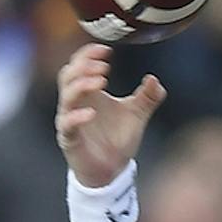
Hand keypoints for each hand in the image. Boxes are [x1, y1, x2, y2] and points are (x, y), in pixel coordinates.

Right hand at [55, 44, 166, 187]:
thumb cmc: (118, 140)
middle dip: (84, 66)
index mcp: (89, 93)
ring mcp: (70, 120)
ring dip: (81, 85)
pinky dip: (77, 117)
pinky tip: (91, 113)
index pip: (80, 66)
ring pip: (66, 97)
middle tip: (104, 65)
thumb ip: (148, 98)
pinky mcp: (69, 139)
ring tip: (101, 81)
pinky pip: (67, 125)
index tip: (106, 50)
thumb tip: (154, 79)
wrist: (112, 172)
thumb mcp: (137, 116)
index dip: (89, 55)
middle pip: (68, 76)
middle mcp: (76, 103)